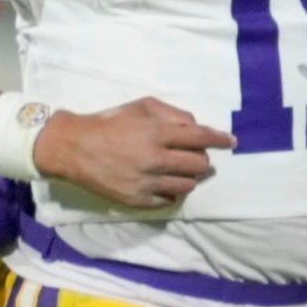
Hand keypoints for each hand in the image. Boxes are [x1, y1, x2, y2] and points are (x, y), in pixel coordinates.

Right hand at [37, 95, 229, 209]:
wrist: (75, 148)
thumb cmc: (111, 122)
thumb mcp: (142, 106)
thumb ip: (173, 114)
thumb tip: (196, 127)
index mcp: (158, 133)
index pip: (201, 137)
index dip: (220, 139)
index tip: (231, 142)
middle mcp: (155, 160)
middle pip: (199, 165)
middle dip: (202, 159)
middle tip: (193, 155)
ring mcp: (147, 183)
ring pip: (188, 185)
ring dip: (188, 176)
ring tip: (176, 168)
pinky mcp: (138, 201)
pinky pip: (169, 199)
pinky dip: (171, 190)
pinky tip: (162, 181)